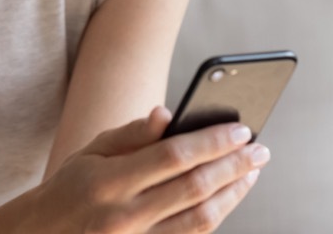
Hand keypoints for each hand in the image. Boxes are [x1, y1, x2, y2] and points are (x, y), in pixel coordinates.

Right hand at [30, 107, 268, 232]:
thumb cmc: (72, 187)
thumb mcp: (90, 152)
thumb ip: (131, 134)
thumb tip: (168, 113)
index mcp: (108, 181)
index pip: (172, 156)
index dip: (211, 141)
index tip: (241, 129)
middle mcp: (124, 216)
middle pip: (194, 188)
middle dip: (233, 166)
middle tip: (260, 150)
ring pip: (200, 219)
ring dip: (233, 194)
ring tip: (250, 173)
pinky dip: (215, 217)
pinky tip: (227, 198)